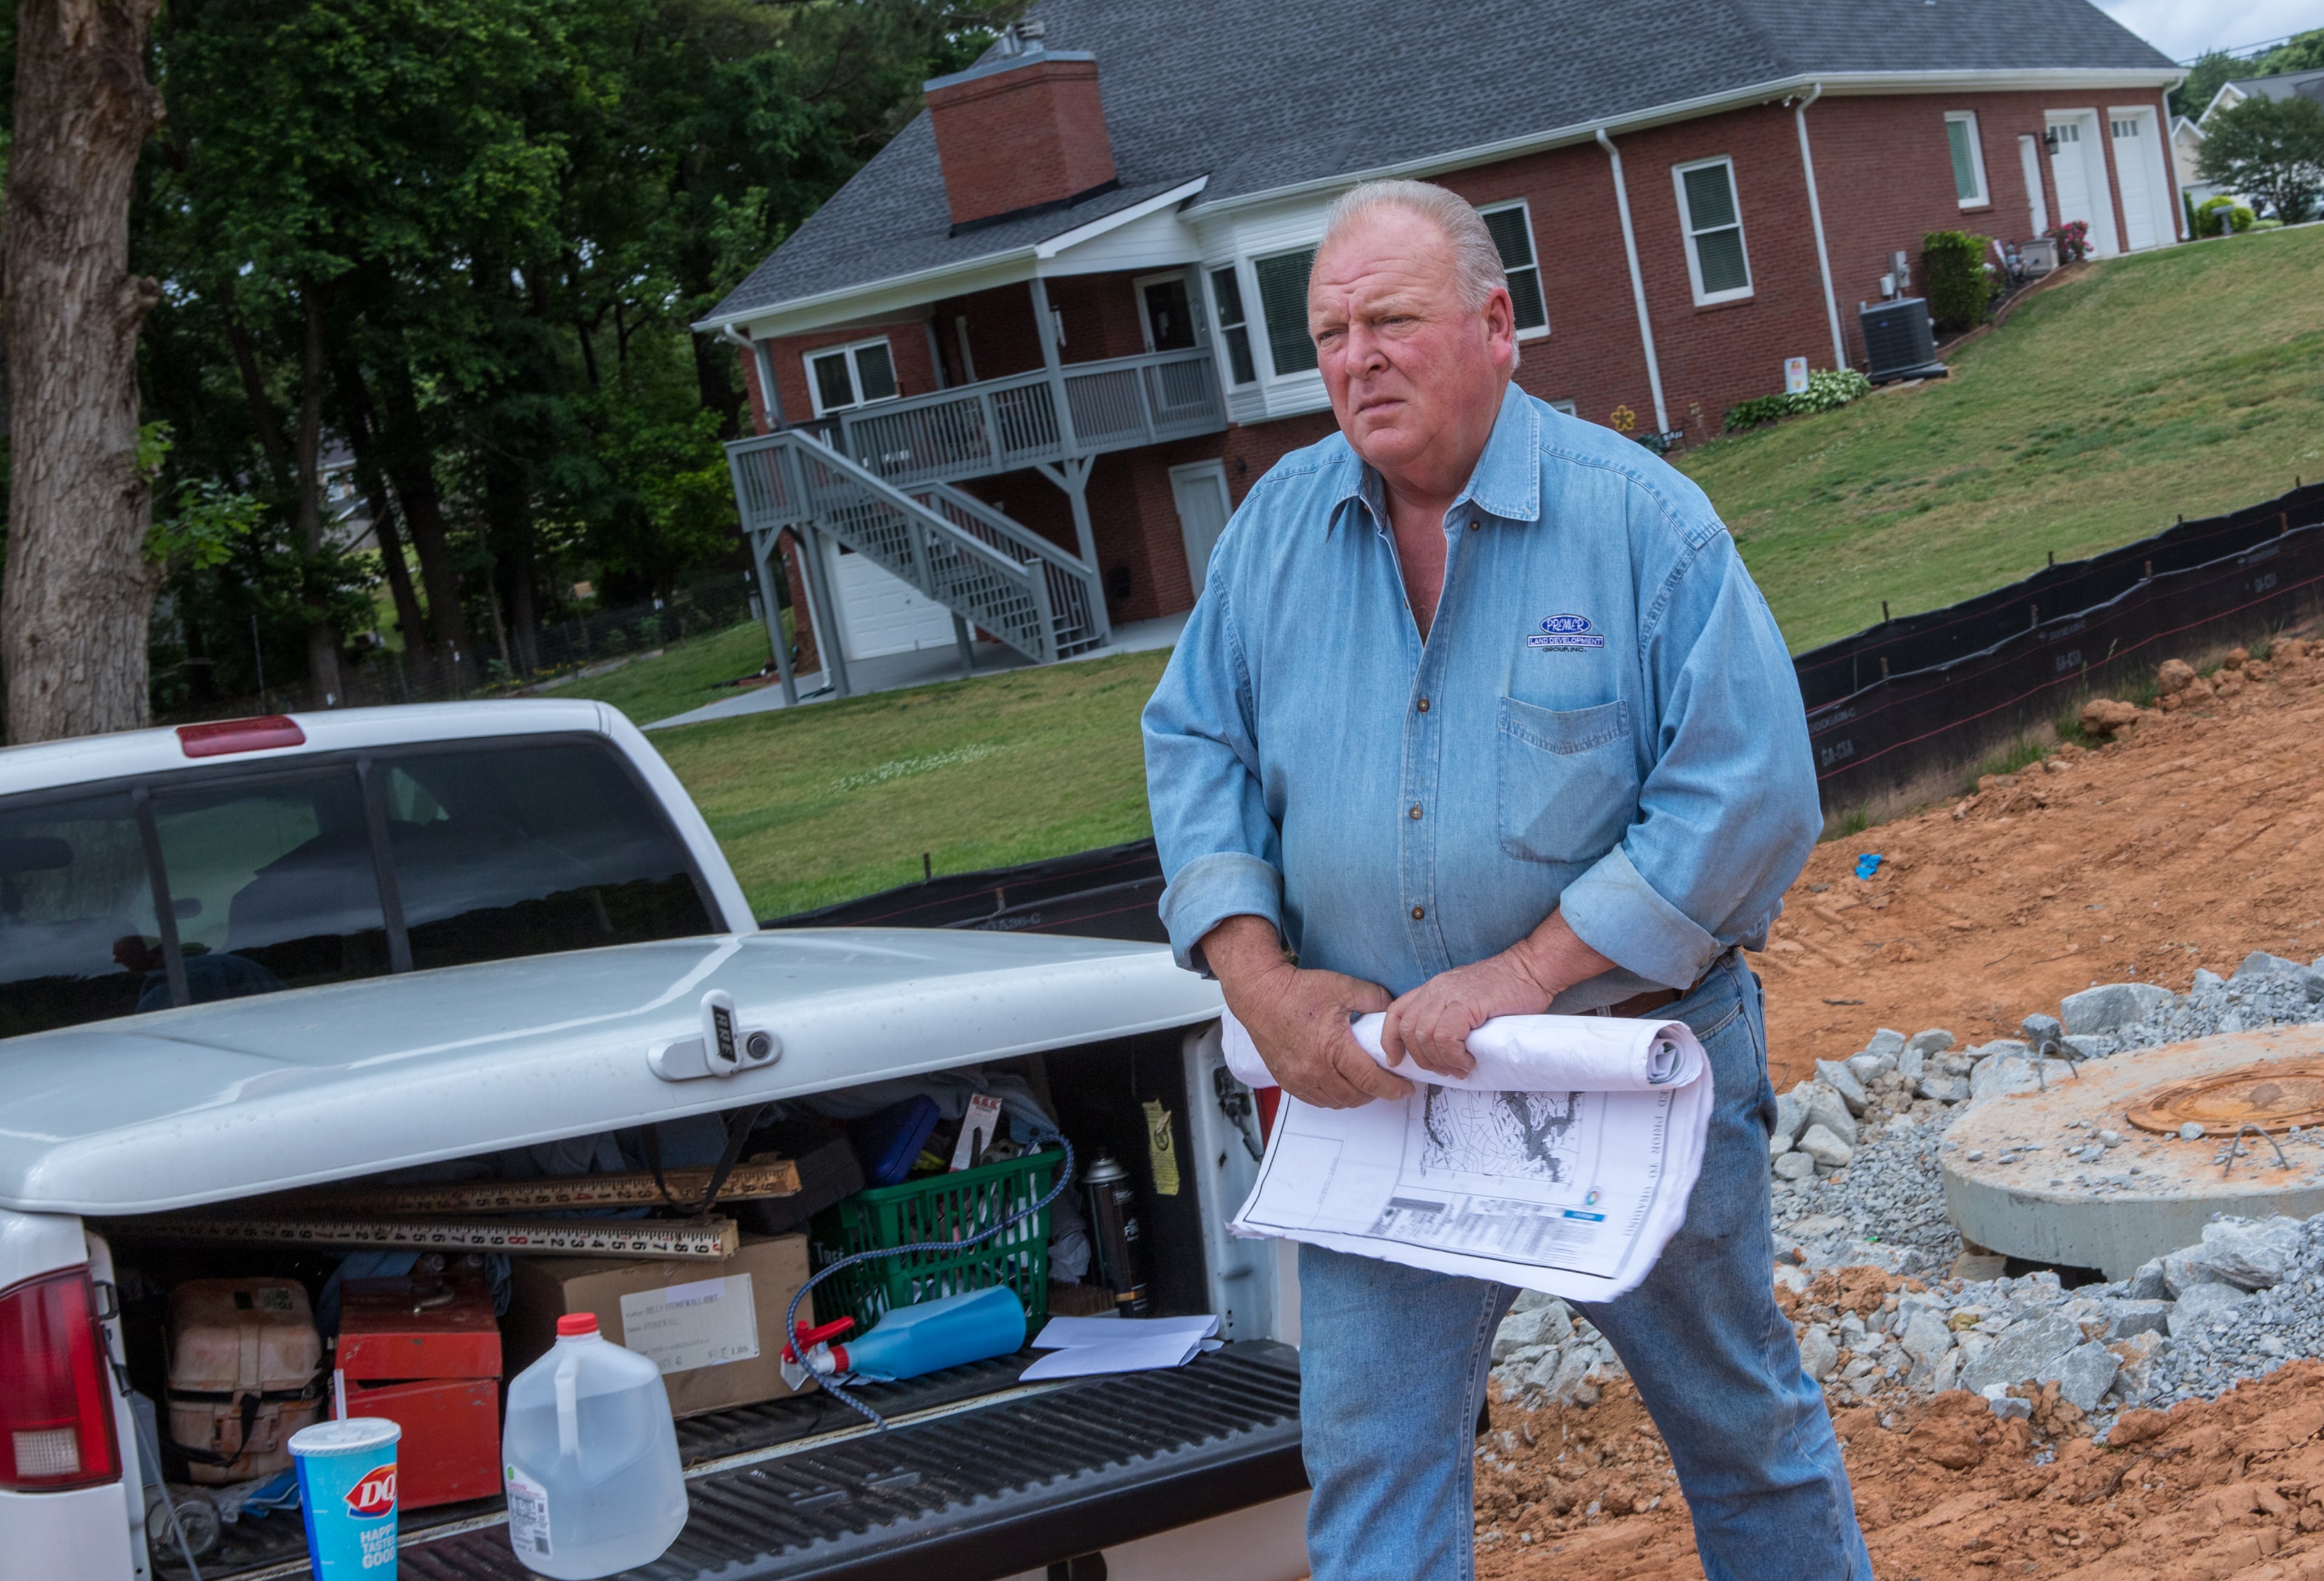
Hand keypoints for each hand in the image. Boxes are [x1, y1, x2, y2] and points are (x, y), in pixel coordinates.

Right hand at [1201, 916, 1403, 1108]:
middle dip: (1377, 1094)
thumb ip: (1375, 998)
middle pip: (1356, 1096)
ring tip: (1365, 1083)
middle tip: (1388, 1084)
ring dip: (1355, 1097)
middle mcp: (1315, 1069)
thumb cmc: (1298, 991)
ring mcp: (1299, 1078)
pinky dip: (1333, 1097)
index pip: (1370, 1080)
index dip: (1392, 1088)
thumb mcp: (1343, 986)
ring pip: (1337, 1102)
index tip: (1405, 1089)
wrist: (1260, 995)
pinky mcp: (1287, 1081)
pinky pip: (1317, 1101)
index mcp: (1333, 1048)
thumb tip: (1393, 1010)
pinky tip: (1340, 1084)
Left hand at [1379, 952, 1550, 1077]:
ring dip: (1441, 1061)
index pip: (1396, 1013)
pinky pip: (1445, 1037)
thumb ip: (1449, 1016)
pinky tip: (1468, 1060)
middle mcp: (1436, 989)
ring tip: (1460, 1067)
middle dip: (1422, 1059)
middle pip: (1408, 1031)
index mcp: (1433, 988)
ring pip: (1425, 1037)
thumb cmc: (1507, 988)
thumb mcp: (1467, 999)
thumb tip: (1437, 1049)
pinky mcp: (1466, 1003)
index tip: (1396, 1060)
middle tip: (1445, 1071)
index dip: (1390, 1040)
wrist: (1531, 969)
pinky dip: (1454, 1056)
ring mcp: (1449, 994)